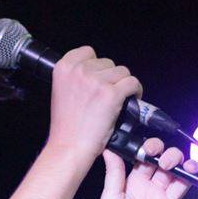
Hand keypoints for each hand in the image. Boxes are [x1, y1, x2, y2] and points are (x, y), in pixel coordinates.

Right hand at [49, 47, 143, 161]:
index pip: (88, 52)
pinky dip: (136, 91)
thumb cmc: (66, 125)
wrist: (69, 147)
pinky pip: (132, 83)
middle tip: (106, 95)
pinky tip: (131, 100)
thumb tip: (97, 72)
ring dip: (123, 85)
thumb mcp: (61, 91)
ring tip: (118, 99)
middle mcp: (79, 71)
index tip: (99, 78)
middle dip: (110, 77)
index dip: (96, 65)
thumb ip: (75, 77)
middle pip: (107, 62)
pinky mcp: (111, 94)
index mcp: (63, 68)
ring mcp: (95, 81)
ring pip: (122, 72)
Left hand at [87, 138, 197, 198]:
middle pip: (171, 166)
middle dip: (174, 157)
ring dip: (189, 173)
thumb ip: (114, 173)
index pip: (150, 158)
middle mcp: (152, 190)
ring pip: (183, 183)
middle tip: (168, 162)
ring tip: (187, 172)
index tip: (151, 149)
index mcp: (136, 182)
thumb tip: (109, 148)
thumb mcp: (109, 198)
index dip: (154, 149)